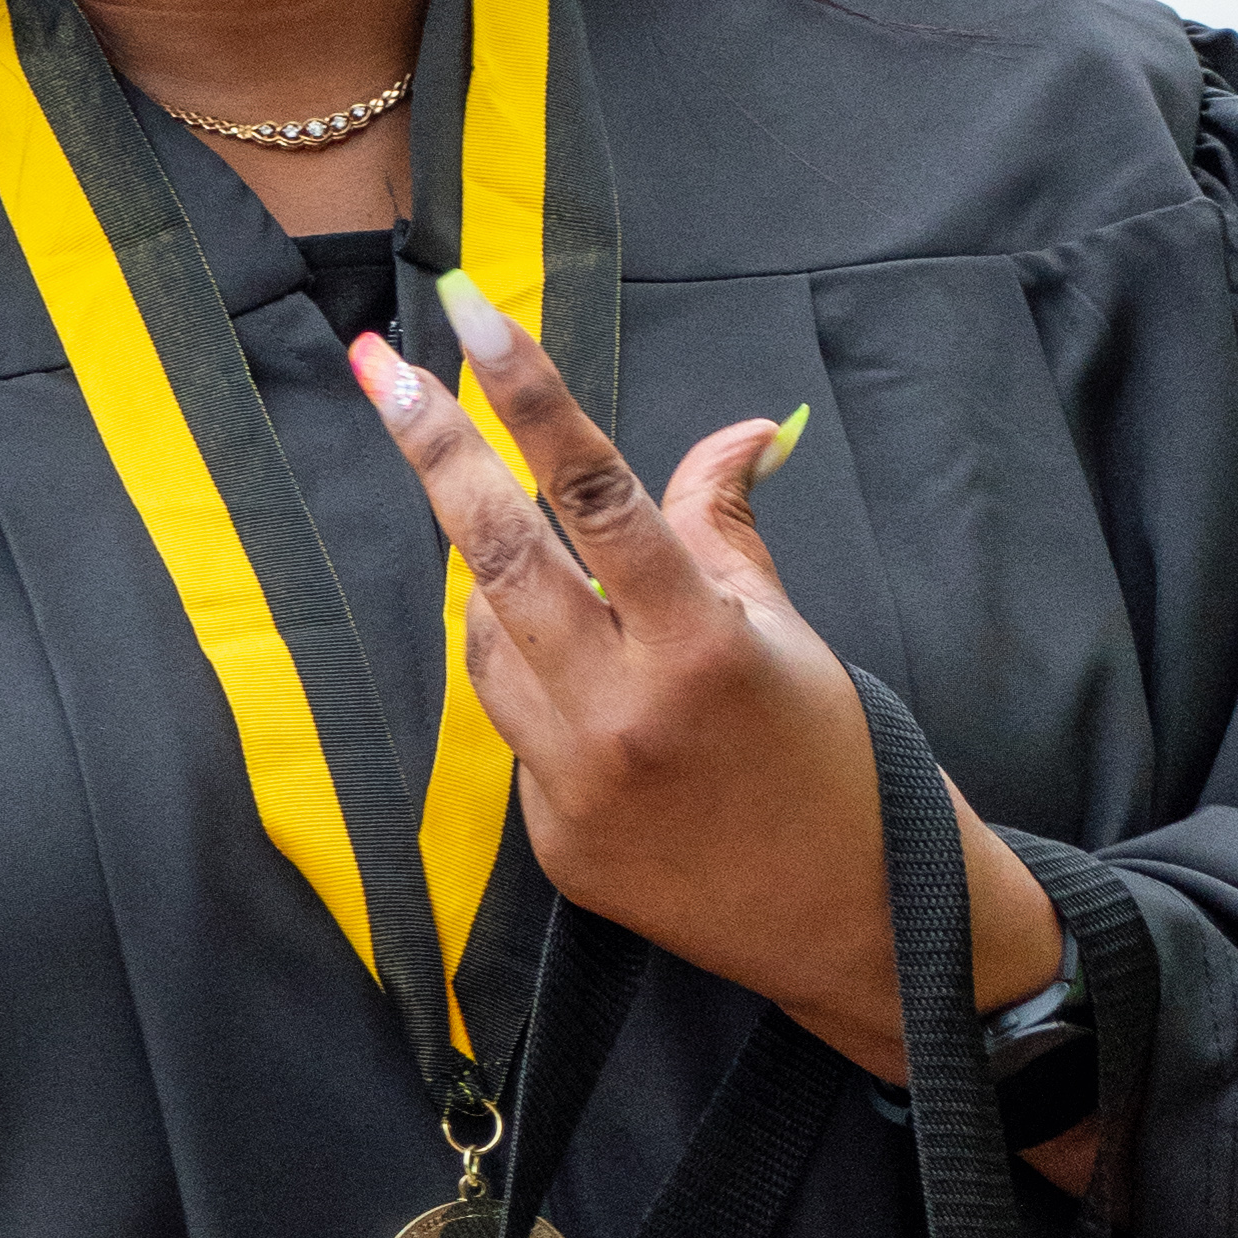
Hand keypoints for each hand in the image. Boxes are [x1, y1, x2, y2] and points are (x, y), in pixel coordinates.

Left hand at [351, 297, 1062, 1086]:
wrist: (852, 920)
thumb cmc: (829, 756)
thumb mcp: (788, 626)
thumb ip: (729, 522)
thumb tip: (747, 429)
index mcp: (699, 643)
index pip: (594, 491)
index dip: (528, 396)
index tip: (470, 317)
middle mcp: (625, 711)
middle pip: (497, 554)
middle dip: (436, 453)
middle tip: (386, 371)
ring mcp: (577, 782)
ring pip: (485, 639)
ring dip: (497, 586)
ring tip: (556, 577)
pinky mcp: (553, 839)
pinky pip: (507, 722)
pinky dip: (524, 677)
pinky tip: (575, 680)